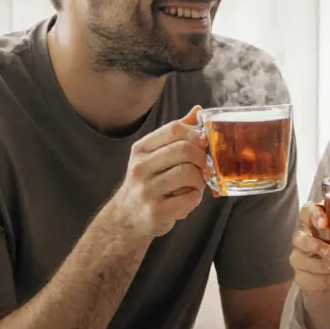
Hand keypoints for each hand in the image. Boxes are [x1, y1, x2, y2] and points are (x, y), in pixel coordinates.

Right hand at [101, 106, 206, 239]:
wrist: (125, 218)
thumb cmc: (147, 182)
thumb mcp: (154, 155)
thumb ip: (176, 134)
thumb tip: (198, 110)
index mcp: (141, 149)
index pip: (174, 128)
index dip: (196, 134)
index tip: (203, 145)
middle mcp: (140, 167)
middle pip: (185, 149)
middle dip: (202, 158)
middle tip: (203, 167)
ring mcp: (146, 190)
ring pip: (189, 173)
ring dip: (200, 180)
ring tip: (195, 185)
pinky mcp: (155, 211)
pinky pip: (190, 198)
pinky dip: (196, 198)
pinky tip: (187, 199)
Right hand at [289, 202, 329, 328]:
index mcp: (315, 222)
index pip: (306, 211)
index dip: (313, 215)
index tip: (325, 222)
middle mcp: (303, 237)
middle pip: (300, 237)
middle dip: (315, 245)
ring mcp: (300, 258)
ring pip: (303, 260)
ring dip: (323, 265)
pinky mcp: (302, 277)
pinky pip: (310, 278)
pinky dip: (327, 279)